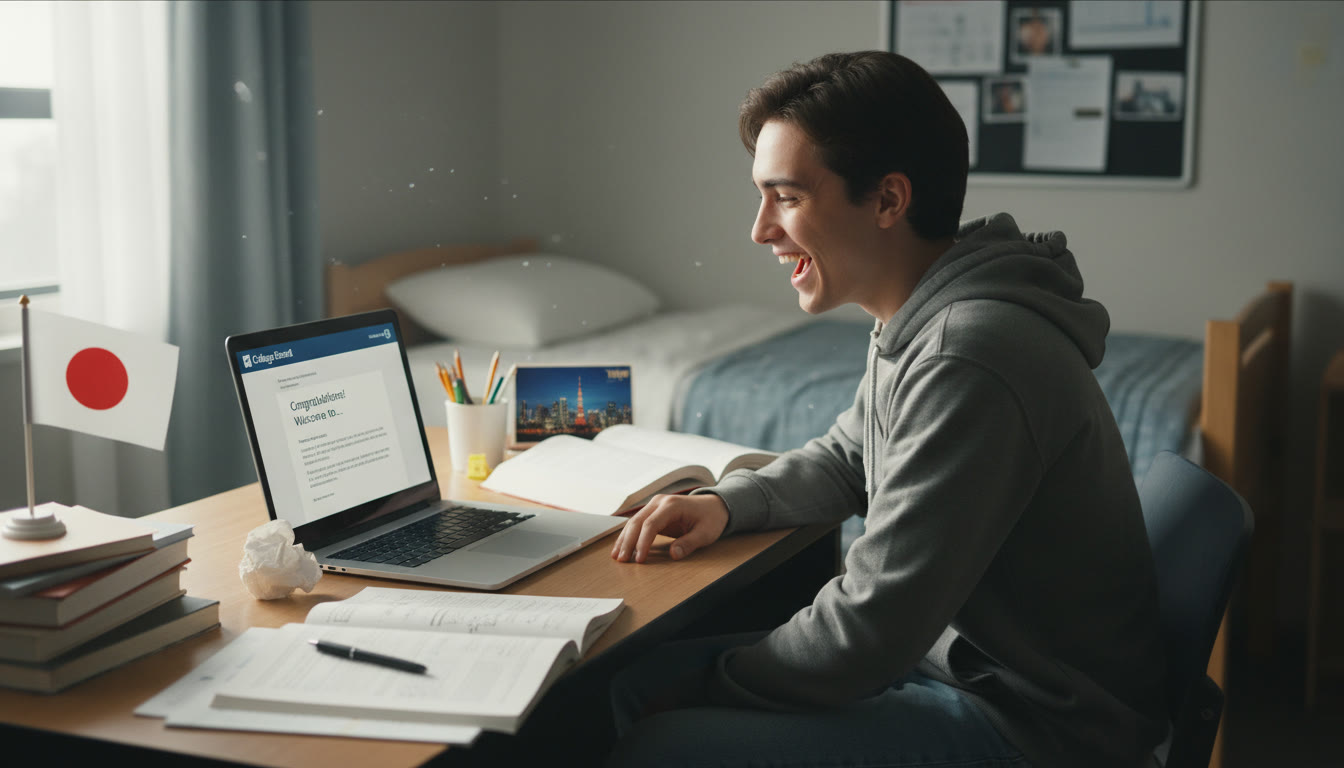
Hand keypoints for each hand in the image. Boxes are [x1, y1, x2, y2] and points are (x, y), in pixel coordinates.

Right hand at [611, 493, 727, 563]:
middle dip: (628, 542)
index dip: (643, 543)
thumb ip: (689, 543)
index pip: (651, 524)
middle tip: (621, 559)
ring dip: (624, 539)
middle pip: (637, 522)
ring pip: (634, 522)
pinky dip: (629, 535)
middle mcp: (660, 502)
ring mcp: (655, 505)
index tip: (639, 559)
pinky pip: (638, 524)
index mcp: (672, 505)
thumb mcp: (706, 533)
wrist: (714, 505)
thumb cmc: (711, 518)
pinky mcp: (653, 512)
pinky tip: (622, 547)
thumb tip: (673, 554)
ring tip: (616, 556)